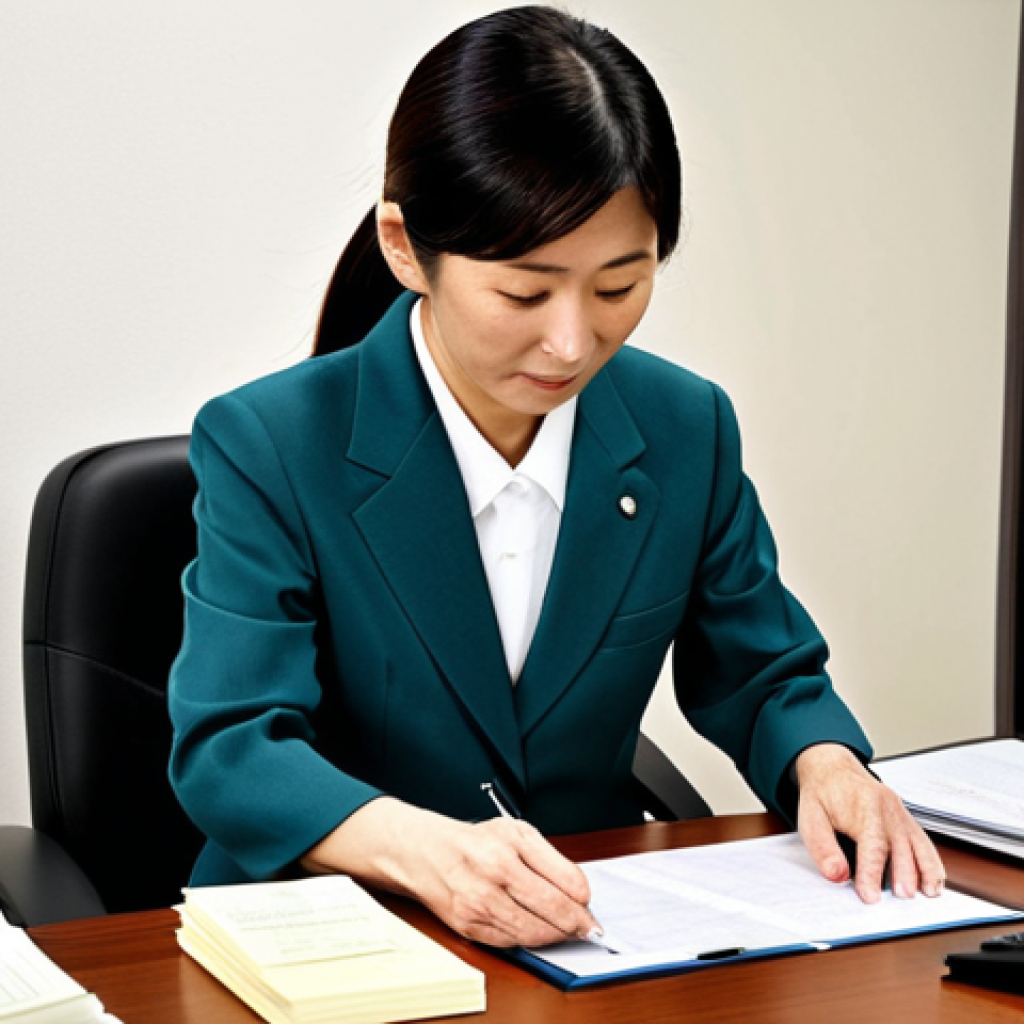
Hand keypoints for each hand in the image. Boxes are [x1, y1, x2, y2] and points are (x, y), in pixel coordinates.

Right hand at [301, 797, 597, 946]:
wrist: (426, 853)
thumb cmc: (476, 841)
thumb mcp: (517, 832)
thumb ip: (551, 859)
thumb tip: (580, 891)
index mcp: (510, 845)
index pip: (564, 881)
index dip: (584, 899)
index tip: (591, 906)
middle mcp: (493, 873)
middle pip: (552, 910)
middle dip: (576, 922)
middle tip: (587, 926)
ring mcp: (479, 903)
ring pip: (533, 932)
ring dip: (555, 936)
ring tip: (565, 930)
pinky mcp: (468, 926)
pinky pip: (510, 942)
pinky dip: (528, 940)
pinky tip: (536, 931)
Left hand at [794, 743, 944, 902]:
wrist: (833, 768)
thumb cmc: (822, 793)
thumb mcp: (810, 817)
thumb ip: (823, 848)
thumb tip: (836, 874)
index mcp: (862, 806)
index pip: (871, 844)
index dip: (872, 872)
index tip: (870, 896)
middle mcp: (886, 807)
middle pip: (901, 845)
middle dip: (905, 874)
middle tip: (903, 897)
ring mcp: (899, 812)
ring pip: (918, 843)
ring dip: (926, 870)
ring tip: (928, 893)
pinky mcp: (905, 818)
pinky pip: (923, 840)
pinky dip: (931, 861)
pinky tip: (935, 880)